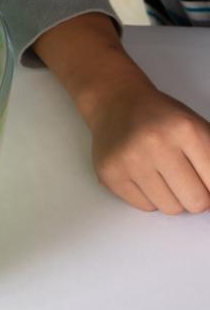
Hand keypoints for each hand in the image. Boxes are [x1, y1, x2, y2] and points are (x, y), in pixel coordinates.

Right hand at [89, 76, 209, 214]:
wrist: (115, 101)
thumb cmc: (159, 117)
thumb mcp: (196, 126)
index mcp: (185, 129)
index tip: (203, 180)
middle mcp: (155, 143)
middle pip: (196, 202)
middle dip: (193, 193)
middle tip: (183, 176)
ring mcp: (130, 159)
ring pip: (170, 208)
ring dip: (170, 196)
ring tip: (159, 172)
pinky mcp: (110, 172)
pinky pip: (145, 207)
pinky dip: (147, 196)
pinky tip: (141, 173)